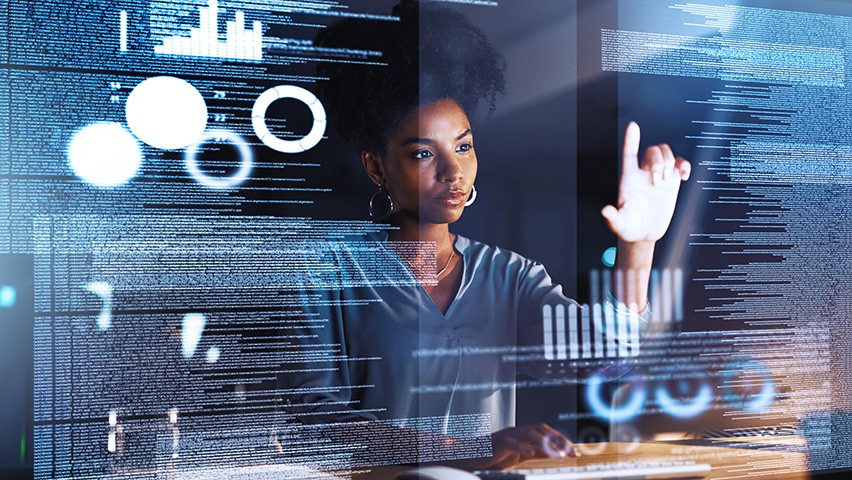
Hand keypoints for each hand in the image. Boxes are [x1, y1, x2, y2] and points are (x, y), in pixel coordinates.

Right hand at [449, 424, 576, 469]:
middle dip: (558, 439)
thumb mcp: (519, 455)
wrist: (472, 454)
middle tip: (570, 452)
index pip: (546, 432)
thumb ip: (535, 452)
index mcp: (523, 434)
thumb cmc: (495, 455)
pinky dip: (521, 446)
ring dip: (545, 443)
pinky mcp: (498, 442)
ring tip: (556, 453)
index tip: (573, 451)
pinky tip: (529, 452)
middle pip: (541, 429)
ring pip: (528, 433)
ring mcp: (507, 435)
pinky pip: (511, 442)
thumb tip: (554, 453)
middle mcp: (517, 431)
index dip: (561, 440)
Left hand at [601, 122, 690, 242]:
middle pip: (652, 151)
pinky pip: (680, 164)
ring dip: (670, 162)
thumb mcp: (620, 225)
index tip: (633, 126)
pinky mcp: (672, 183)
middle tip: (658, 181)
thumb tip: (605, 211)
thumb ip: (613, 218)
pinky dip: (685, 165)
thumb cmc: (629, 227)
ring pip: (666, 153)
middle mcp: (644, 174)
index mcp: (629, 179)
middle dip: (658, 161)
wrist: (644, 233)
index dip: (631, 140)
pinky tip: (683, 175)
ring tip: (667, 180)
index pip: (629, 154)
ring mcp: (659, 176)